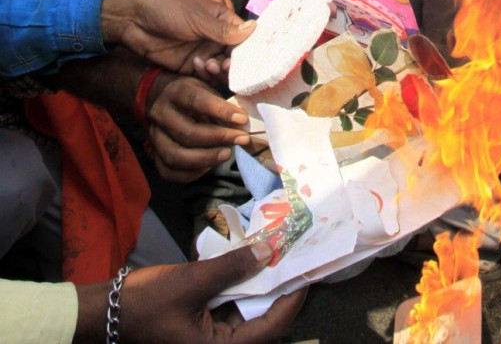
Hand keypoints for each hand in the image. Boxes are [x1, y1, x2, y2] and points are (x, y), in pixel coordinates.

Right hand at [74, 244, 306, 342]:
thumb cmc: (148, 302)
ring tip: (275, 256)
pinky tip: (247, 263)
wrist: (107, 313)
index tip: (307, 273)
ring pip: (246, 313)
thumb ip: (231, 268)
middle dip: (278, 291)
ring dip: (259, 286)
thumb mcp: (192, 281)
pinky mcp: (201, 327)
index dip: (292, 300)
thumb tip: (268, 252)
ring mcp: (209, 339)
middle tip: (294, 260)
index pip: (271, 328)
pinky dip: (240, 287)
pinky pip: (230, 308)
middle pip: (262, 322)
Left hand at [100, 0, 253, 72]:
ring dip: (220, 69)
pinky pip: (205, 75)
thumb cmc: (168, 10)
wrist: (135, 21)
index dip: (249, 47)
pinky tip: (198, 65)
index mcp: (221, 20)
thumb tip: (254, 28)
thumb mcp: (198, 18)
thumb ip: (223, 29)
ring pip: (222, 68)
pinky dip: (206, 73)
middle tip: (228, 65)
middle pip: (235, 55)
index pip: (243, 36)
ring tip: (212, 65)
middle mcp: (216, 37)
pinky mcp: (190, 66)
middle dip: (235, 62)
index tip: (254, 58)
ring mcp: (204, 52)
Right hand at [146, 73, 249, 181]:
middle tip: (240, 139)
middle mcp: (161, 114)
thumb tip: (241, 119)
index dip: (221, 110)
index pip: (196, 100)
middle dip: (217, 138)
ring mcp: (154, 136)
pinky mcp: (154, 153)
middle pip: (187, 132)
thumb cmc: (190, 93)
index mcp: (175, 91)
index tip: (242, 119)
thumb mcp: (204, 86)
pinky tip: (209, 166)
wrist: (159, 97)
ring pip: (175, 155)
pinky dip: (190, 173)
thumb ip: (219, 101)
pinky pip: (168, 171)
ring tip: (227, 154)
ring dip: (205, 159)